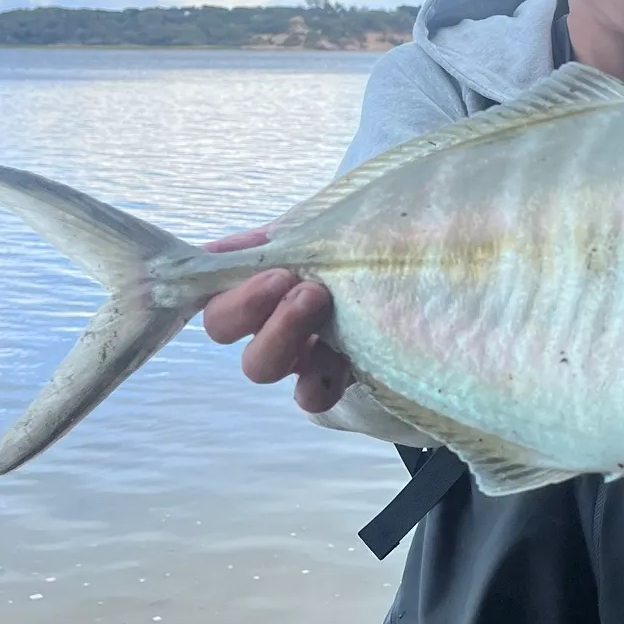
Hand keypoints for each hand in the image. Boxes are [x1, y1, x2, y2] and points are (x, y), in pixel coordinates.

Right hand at [200, 229, 353, 412]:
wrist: (413, 268)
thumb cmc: (364, 242)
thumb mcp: (325, 226)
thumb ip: (284, 233)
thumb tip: (232, 244)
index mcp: (256, 276)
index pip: (209, 284)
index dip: (226, 283)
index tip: (269, 269)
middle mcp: (264, 316)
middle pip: (220, 326)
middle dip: (249, 303)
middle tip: (296, 283)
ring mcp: (294, 352)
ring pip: (259, 365)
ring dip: (281, 334)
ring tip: (320, 301)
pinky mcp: (330, 380)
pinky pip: (309, 398)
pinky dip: (317, 383)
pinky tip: (341, 360)